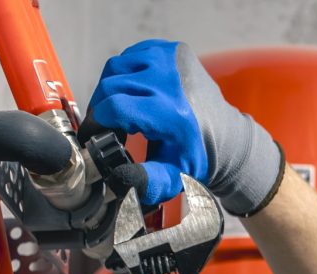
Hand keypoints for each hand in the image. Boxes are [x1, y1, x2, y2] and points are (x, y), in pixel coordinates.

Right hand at [88, 39, 283, 214]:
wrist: (224, 136)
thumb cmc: (195, 156)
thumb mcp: (173, 176)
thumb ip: (148, 182)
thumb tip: (120, 178)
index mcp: (171, 112)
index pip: (115, 107)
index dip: (96, 122)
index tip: (92, 136)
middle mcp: (169, 79)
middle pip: (110, 86)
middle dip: (100, 109)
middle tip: (105, 128)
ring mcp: (169, 59)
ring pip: (116, 68)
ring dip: (108, 90)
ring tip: (116, 112)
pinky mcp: (169, 49)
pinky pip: (130, 57)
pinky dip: (123, 75)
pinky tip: (130, 94)